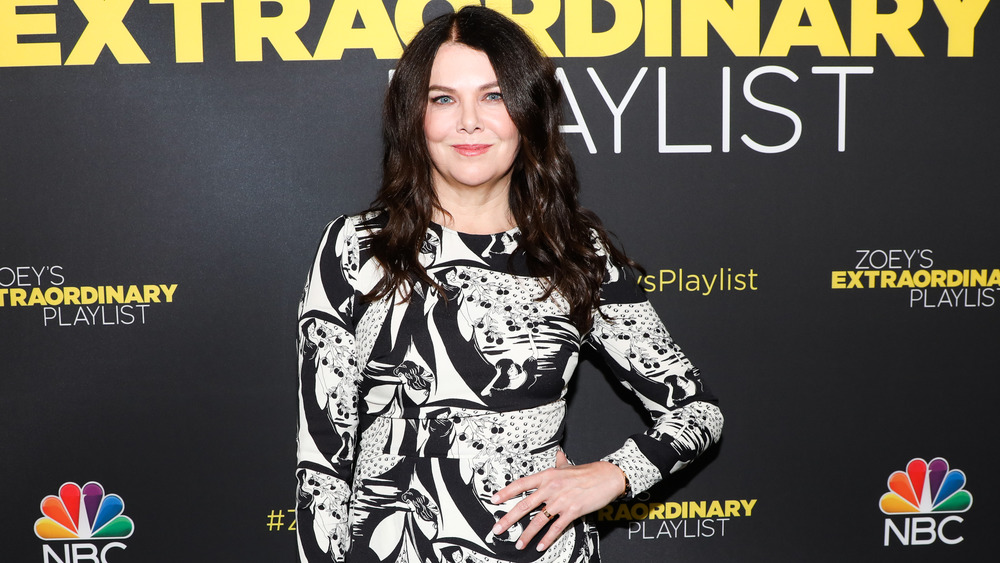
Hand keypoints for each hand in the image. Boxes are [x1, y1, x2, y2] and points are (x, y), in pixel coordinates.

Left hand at [490, 450, 625, 550]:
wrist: (607, 477)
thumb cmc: (588, 472)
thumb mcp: (568, 466)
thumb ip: (560, 463)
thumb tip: (557, 455)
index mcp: (547, 476)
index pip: (521, 484)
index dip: (506, 492)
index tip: (494, 500)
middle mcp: (551, 488)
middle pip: (524, 505)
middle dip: (508, 519)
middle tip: (497, 528)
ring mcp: (561, 500)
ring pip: (538, 520)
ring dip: (526, 534)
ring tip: (518, 543)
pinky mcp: (572, 511)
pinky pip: (556, 528)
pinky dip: (547, 538)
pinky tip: (540, 546)